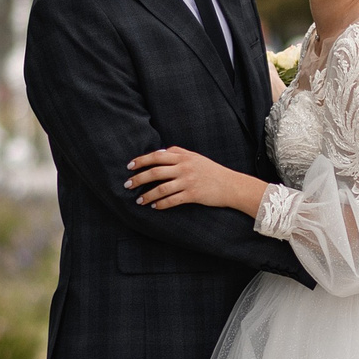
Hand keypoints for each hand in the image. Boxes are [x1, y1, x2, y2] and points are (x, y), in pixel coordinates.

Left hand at [126, 146, 268, 214]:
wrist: (231, 185)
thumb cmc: (212, 171)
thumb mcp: (195, 157)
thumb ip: (178, 153)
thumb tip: (159, 152)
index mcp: (183, 156)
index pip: (157, 156)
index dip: (141, 161)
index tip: (129, 166)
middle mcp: (184, 167)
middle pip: (155, 172)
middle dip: (138, 179)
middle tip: (127, 185)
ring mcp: (188, 181)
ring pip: (161, 188)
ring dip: (147, 195)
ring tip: (139, 200)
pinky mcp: (193, 195)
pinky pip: (172, 200)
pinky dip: (161, 204)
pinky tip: (154, 206)